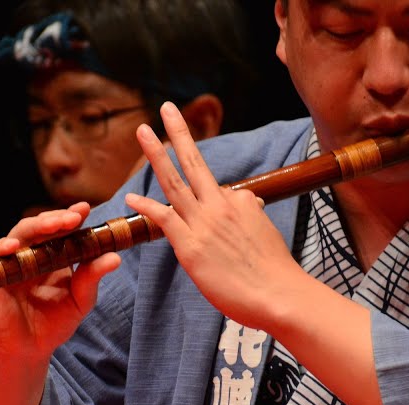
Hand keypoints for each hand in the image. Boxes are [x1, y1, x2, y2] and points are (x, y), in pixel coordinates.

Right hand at [0, 202, 121, 363]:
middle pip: (40, 227)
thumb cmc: (53, 324)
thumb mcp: (79, 301)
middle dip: (56, 219)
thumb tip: (115, 258)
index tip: (84, 209)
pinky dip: (2, 250)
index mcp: (52, 256)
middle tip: (73, 218)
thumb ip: (92, 278)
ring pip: (19, 235)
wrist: (26, 351)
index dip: (70, 217)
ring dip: (35, 227)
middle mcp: (31, 254)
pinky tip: (14, 247)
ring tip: (52, 225)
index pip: (60, 230)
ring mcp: (10, 263)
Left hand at [124, 102, 301, 329]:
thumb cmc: (275, 272)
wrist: (280, 294)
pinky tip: (129, 197)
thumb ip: (251, 215)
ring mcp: (204, 223)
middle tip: (166, 107)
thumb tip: (248, 201)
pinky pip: (163, 219)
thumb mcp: (266, 233)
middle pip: (196, 161)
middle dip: (179, 132)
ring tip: (142, 131)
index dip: (211, 198)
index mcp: (241, 202)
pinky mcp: (190, 246)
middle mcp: (221, 206)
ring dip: (156, 155)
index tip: (215, 217)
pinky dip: (145, 207)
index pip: (216, 187)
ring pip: (175, 181)